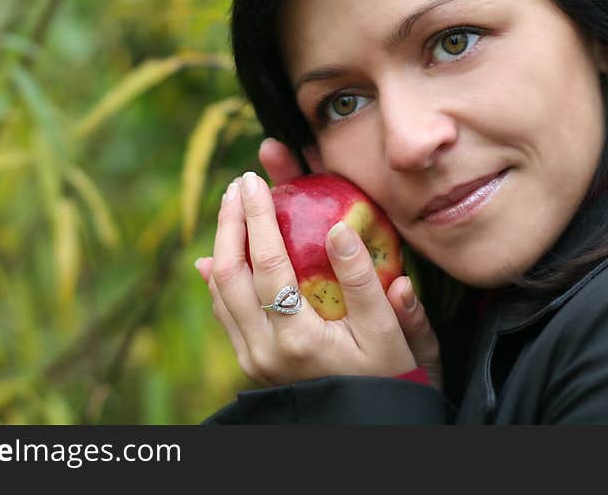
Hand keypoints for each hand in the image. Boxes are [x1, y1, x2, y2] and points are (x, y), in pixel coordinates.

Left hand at [196, 138, 442, 389]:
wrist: (370, 427)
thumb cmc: (390, 379)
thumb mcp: (391, 334)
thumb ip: (366, 283)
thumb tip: (340, 229)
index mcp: (299, 339)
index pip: (267, 265)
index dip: (257, 217)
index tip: (254, 180)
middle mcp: (265, 351)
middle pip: (229, 275)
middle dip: (229, 224)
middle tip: (238, 185)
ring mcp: (253, 360)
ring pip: (220, 294)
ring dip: (223, 246)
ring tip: (232, 208)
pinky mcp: (252, 363)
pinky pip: (225, 314)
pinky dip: (219, 280)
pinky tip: (216, 257)